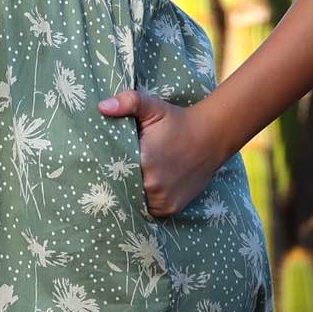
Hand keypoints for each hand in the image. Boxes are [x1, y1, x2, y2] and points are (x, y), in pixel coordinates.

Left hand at [97, 86, 224, 217]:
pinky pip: (149, 209)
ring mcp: (163, 200)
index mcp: (143, 162)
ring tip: (132, 178)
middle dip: (119, 180)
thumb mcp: (152, 107)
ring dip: (132, 192)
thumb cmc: (177, 121)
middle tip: (118, 169)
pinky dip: (146, 200)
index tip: (105, 162)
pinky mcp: (171, 208)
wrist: (210, 137)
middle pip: (123, 188)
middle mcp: (153, 186)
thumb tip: (102, 107)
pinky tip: (146, 186)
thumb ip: (127, 102)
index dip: (108, 168)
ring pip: (135, 201)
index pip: (113, 172)